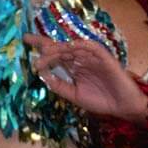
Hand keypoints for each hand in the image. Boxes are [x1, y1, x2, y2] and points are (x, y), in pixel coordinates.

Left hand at [23, 34, 147, 121]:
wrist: (122, 107)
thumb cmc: (99, 100)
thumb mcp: (72, 94)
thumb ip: (57, 84)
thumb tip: (40, 72)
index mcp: (73, 67)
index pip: (55, 54)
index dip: (41, 47)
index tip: (25, 41)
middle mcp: (81, 59)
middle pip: (60, 47)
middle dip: (44, 43)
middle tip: (28, 39)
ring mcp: (92, 58)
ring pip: (73, 47)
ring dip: (59, 48)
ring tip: (45, 52)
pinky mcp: (105, 58)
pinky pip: (93, 48)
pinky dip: (81, 45)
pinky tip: (70, 46)